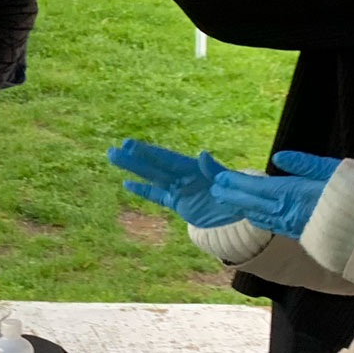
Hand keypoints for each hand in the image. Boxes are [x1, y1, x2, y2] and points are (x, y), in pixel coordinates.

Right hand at [107, 138, 230, 227]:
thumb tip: (201, 153)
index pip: (166, 160)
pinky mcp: (178, 204)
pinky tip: (127, 183)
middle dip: (133, 159)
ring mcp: (178, 189)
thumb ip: (214, 169)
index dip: (148, 153)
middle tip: (112, 150)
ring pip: (151, 178)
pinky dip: (143, 190)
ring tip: (114, 158)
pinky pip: (157, 196)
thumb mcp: (228, 180)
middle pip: (153, 167)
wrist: (241, 208)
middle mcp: (181, 176)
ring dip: (133, 169)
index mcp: (192, 168)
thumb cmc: (238, 191)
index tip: (130, 144)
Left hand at [204, 150, 340, 238]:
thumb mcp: (332, 169)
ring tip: (227, 200)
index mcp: (292, 192)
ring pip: (259, 215)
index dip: (237, 183)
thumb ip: (304, 164)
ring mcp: (291, 224)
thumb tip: (279, 158)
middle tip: (215, 188)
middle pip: (252, 202)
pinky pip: (271, 225)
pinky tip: (252, 215)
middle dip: (232, 195)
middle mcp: (287, 210)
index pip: (256, 187)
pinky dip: (257, 218)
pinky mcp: (298, 233)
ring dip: (241, 207)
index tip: (220, 178)